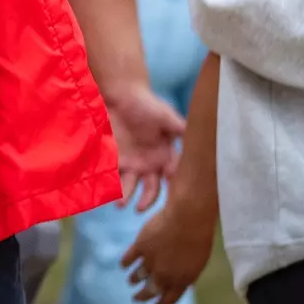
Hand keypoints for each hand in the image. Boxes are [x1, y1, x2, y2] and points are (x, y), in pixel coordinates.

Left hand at [107, 83, 185, 211]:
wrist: (122, 95)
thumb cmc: (147, 104)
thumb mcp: (165, 115)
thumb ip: (179, 127)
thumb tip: (196, 135)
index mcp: (166, 157)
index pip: (172, 176)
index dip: (172, 183)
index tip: (168, 186)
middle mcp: (150, 165)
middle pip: (151, 188)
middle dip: (146, 199)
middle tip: (140, 208)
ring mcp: (132, 164)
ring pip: (130, 185)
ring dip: (126, 195)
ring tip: (119, 204)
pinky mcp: (115, 160)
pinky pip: (113, 175)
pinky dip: (111, 183)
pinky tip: (107, 189)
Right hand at [120, 194, 217, 303]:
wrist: (187, 218)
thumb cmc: (199, 238)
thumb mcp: (198, 263)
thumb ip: (188, 275)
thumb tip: (184, 285)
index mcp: (181, 281)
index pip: (169, 300)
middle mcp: (164, 275)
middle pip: (150, 290)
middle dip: (142, 296)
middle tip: (136, 299)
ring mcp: (150, 261)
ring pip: (138, 276)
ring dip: (133, 280)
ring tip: (130, 281)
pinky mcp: (140, 246)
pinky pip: (128, 259)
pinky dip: (125, 263)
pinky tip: (123, 265)